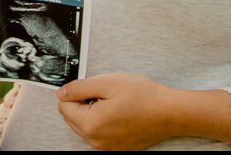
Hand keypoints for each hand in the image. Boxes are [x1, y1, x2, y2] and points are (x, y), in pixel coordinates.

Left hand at [56, 73, 172, 149]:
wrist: (169, 112)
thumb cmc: (143, 96)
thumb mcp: (107, 83)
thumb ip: (79, 88)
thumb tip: (62, 93)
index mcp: (91, 124)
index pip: (64, 106)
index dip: (74, 92)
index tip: (90, 87)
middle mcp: (96, 140)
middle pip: (72, 118)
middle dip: (81, 103)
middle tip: (103, 94)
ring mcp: (106, 147)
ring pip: (84, 126)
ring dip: (91, 112)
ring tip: (113, 103)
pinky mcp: (115, 148)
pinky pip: (98, 133)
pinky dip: (102, 122)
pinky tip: (118, 113)